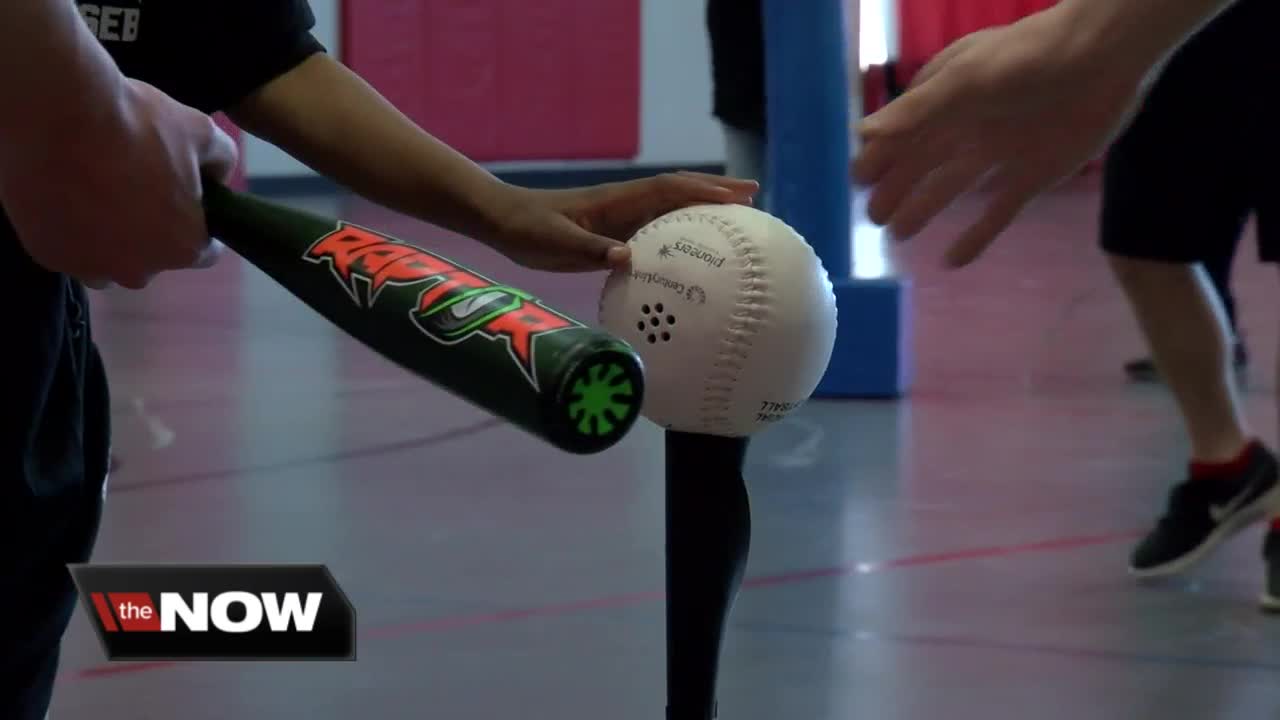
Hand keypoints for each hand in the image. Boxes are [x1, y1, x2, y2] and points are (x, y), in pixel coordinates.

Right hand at [7, 79, 237, 287]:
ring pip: (107, 258)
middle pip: (152, 255)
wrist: (53, 115)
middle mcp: (137, 271)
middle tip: (133, 184)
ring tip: (96, 189)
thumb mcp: (201, 131)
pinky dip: (69, 228)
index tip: (183, 201)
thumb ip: (222, 160)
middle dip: (149, 228)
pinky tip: (65, 192)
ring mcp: (89, 267)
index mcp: (182, 248)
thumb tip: (218, 175)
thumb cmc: (135, 125)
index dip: (197, 224)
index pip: (203, 251)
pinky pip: (67, 248)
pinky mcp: (47, 255)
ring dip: (108, 235)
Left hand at [486, 171, 758, 271]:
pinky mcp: (610, 234)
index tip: (736, 195)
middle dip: (715, 192)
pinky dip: (678, 234)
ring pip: (669, 210)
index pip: (668, 190)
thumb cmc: (527, 229)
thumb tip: (629, 257)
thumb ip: (591, 249)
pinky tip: (690, 251)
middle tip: (754, 197)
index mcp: (615, 201)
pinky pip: (652, 232)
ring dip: (702, 210)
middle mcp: (623, 205)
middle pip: (678, 193)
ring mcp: (618, 218)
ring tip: (736, 220)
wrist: (502, 222)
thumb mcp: (557, 243)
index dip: (703, 191)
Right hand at [853, 5, 1149, 267]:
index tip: (857, 181)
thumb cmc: (1028, 59)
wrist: (1106, 57)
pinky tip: (954, 261)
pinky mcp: (1034, 176)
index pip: (904, 132)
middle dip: (897, 188)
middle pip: (924, 163)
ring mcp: (1002, 153)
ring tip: (900, 235)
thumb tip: (862, 135)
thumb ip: (916, 110)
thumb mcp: (965, 80)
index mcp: (948, 98)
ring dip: (926, 209)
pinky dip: (976, 236)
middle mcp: (970, 126)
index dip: (880, 156)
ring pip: (952, 187)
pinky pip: (998, 213)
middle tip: (874, 218)